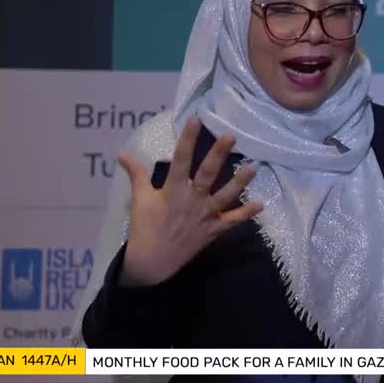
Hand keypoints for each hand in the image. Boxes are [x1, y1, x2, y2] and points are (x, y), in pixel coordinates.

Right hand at [117, 117, 262, 285]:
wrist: (151, 262)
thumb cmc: (144, 228)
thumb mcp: (139, 199)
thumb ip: (136, 174)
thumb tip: (123, 154)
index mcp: (172, 190)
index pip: (180, 159)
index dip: (188, 139)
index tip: (196, 120)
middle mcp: (191, 200)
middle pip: (206, 174)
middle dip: (218, 155)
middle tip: (230, 137)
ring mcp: (204, 215)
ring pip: (225, 196)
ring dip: (239, 182)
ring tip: (253, 168)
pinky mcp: (212, 230)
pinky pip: (232, 221)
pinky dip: (246, 214)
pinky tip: (260, 204)